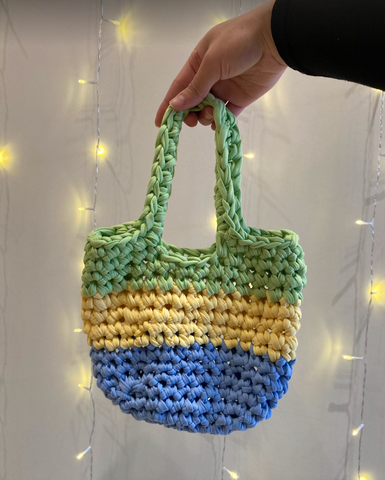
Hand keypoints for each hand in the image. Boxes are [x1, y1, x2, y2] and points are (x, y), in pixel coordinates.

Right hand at [154, 0, 285, 129]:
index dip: (168, 104)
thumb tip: (175, 105)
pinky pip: (226, 114)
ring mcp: (225, 88)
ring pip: (208, 110)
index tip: (160, 122)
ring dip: (205, 116)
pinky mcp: (240, 98)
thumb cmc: (239, 42)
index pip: (179, 86)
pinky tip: (218, 124)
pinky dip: (221, 121)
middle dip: (188, 114)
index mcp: (199, 63)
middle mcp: (210, 77)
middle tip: (190, 122)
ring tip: (210, 115)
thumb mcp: (212, 62)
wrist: (273, 40)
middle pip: (193, 102)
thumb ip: (195, 87)